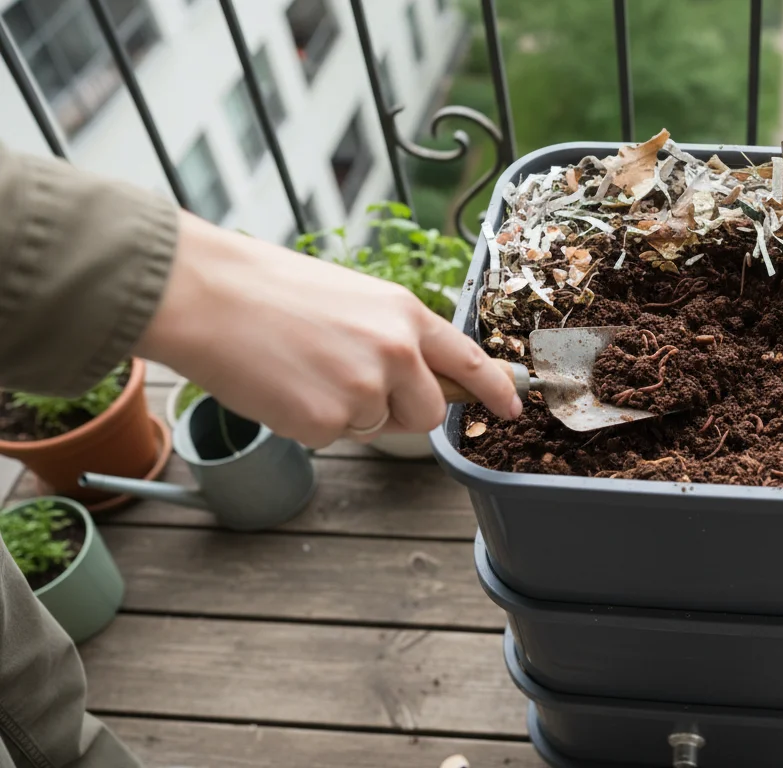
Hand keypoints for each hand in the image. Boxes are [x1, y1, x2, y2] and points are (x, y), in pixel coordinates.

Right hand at [135, 211, 521, 447]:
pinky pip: (332, 437)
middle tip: (351, 383)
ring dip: (348, 413)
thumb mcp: (353, 297)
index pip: (469, 359)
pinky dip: (308, 422)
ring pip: (376, 427)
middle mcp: (396, 351)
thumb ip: (394, 335)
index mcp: (405, 314)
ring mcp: (365, 389)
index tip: (514, 405)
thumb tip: (418, 377)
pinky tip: (282, 385)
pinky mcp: (328, 421)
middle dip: (402, 412)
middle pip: (428, 411)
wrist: (206, 295)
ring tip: (304, 369)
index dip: (496, 387)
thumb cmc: (269, 290)